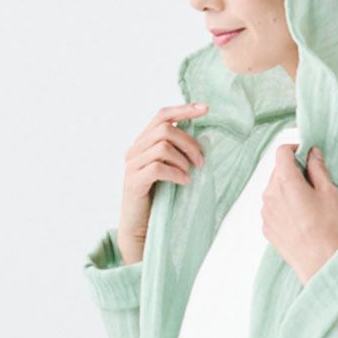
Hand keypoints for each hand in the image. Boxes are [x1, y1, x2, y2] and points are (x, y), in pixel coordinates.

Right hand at [116, 102, 207, 265]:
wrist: (140, 228)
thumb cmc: (159, 200)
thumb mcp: (169, 170)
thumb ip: (177, 153)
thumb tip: (202, 140)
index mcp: (143, 142)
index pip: (162, 115)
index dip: (184, 109)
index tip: (205, 109)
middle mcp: (134, 149)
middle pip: (165, 129)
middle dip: (189, 143)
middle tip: (201, 162)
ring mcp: (132, 165)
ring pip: (162, 147)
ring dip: (183, 160)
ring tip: (191, 174)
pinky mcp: (134, 181)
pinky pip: (157, 167)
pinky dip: (175, 173)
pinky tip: (184, 183)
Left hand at [261, 144, 337, 284]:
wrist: (319, 262)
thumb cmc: (327, 227)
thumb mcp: (329, 192)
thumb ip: (318, 168)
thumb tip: (312, 153)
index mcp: (285, 181)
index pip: (281, 152)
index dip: (294, 149)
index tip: (305, 154)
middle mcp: (270, 194)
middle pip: (277, 171)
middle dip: (292, 170)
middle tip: (311, 181)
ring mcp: (265, 212)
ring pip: (273, 190)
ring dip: (286, 189)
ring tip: (305, 203)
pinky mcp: (266, 227)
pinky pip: (272, 208)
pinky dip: (282, 206)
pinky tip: (298, 217)